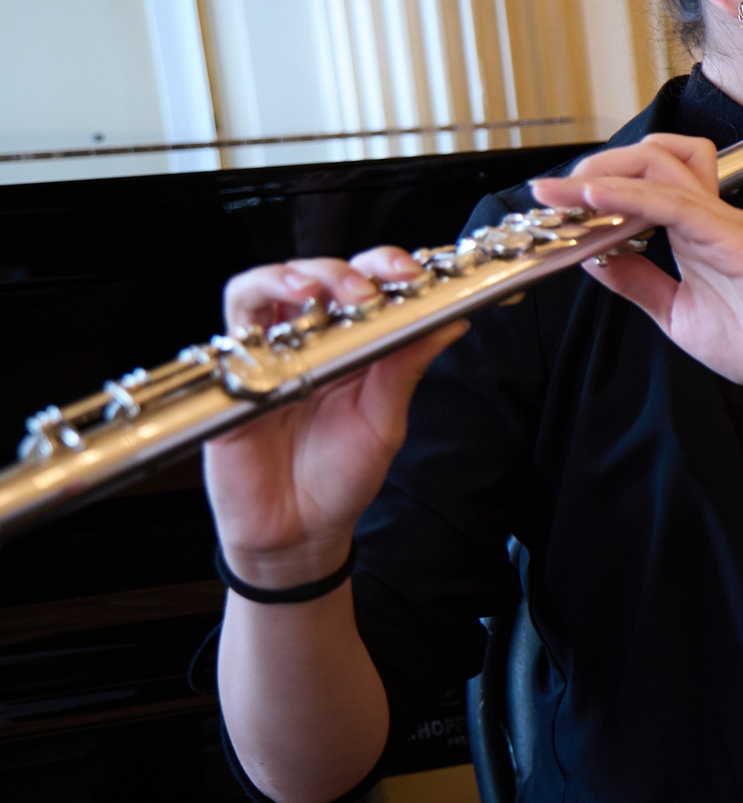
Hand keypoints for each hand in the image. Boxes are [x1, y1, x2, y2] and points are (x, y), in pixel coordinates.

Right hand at [202, 253, 466, 588]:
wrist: (296, 533)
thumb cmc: (340, 478)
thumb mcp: (384, 422)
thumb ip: (406, 370)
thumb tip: (452, 322)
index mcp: (355, 348)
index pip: (367, 286)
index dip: (388, 269)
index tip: (415, 276)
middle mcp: (309, 342)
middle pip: (317, 274)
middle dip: (345, 271)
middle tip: (369, 290)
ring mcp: (266, 353)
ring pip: (264, 285)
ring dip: (291, 275)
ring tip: (315, 291)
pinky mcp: (230, 375)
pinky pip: (230, 326)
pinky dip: (251, 307)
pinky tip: (277, 324)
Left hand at [532, 136, 742, 405]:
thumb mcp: (676, 313)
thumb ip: (638, 283)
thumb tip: (594, 259)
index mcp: (694, 232)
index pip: (640, 183)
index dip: (591, 186)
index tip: (549, 206)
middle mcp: (706, 216)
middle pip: (646, 156)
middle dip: (592, 167)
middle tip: (552, 195)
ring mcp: (720, 221)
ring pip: (656, 165)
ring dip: (602, 173)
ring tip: (564, 194)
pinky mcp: (731, 236)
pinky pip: (673, 201)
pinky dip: (628, 194)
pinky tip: (594, 198)